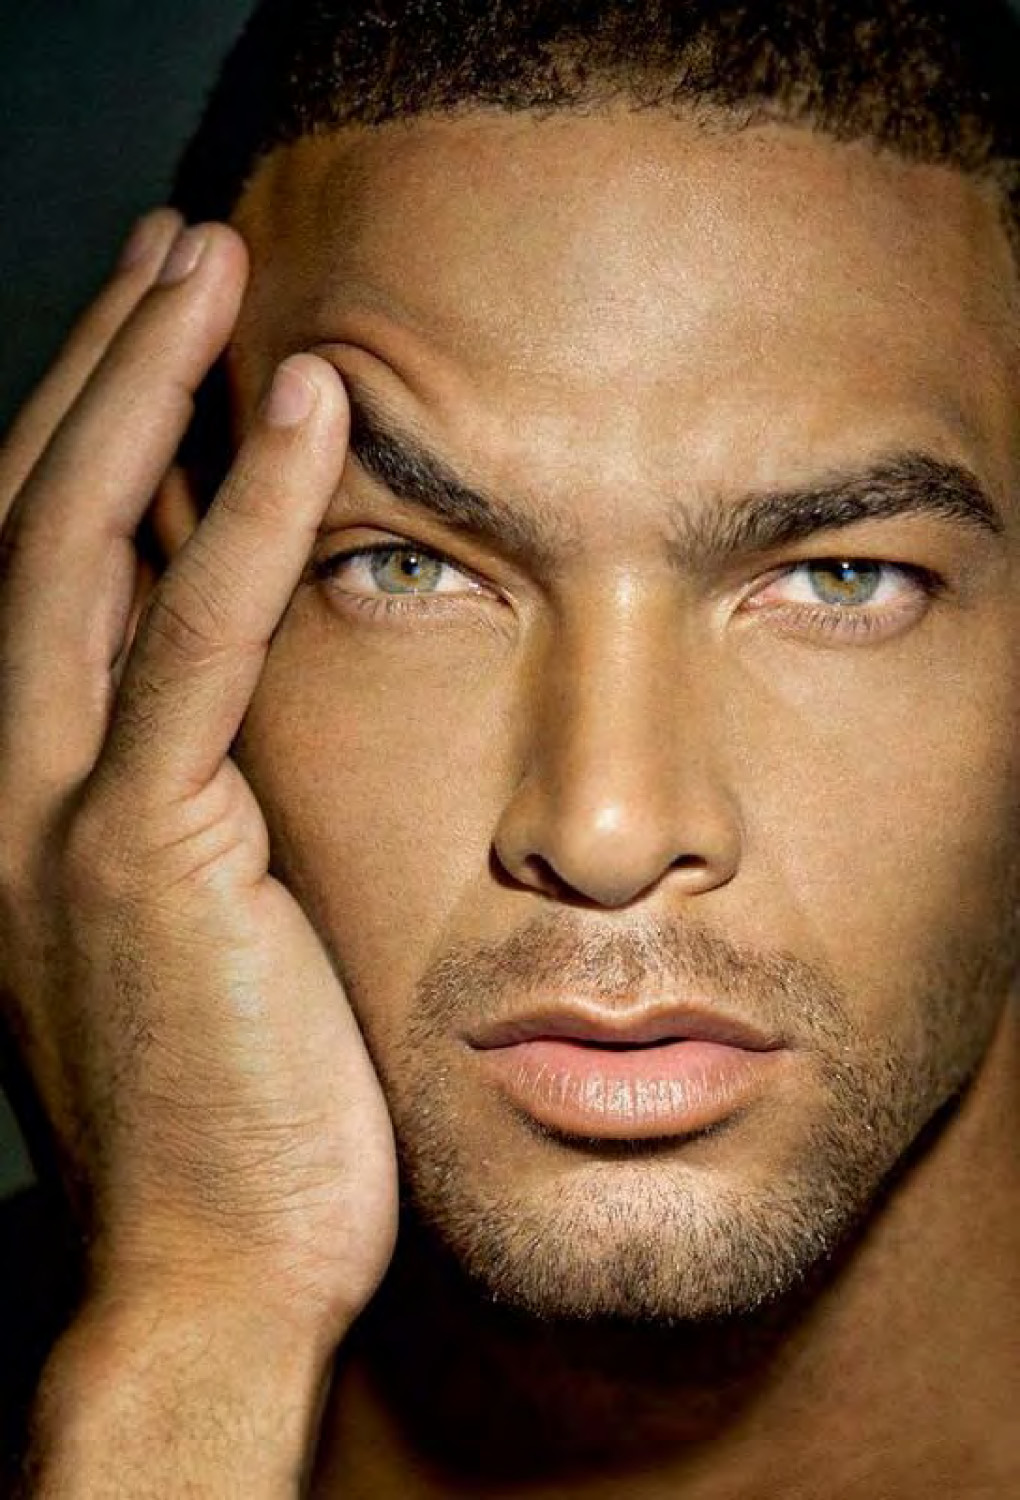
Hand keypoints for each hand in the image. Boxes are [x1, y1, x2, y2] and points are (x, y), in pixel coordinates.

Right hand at [0, 212, 398, 1362]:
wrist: (208, 1274)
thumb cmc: (231, 1109)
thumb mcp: (199, 923)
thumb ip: (203, 797)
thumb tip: (258, 699)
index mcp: (26, 793)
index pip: (52, 572)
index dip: (98, 439)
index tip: (169, 340)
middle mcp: (7, 785)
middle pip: (40, 523)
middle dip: (105, 371)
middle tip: (181, 253)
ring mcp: (54, 816)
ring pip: (78, 552)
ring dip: (143, 392)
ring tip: (212, 269)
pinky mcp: (139, 859)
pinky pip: (194, 651)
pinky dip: (247, 521)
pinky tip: (311, 413)